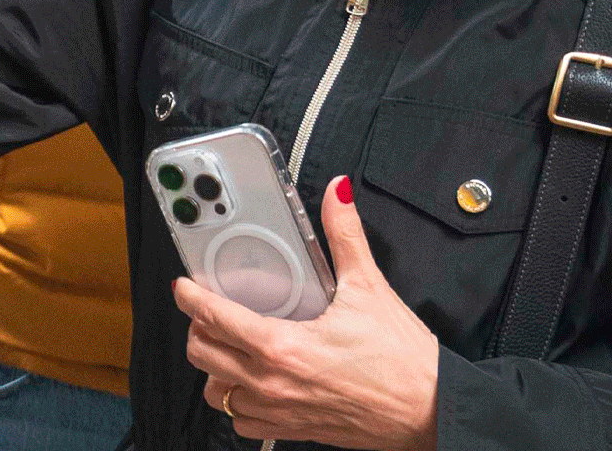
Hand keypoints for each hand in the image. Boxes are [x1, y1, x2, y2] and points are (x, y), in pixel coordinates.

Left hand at [177, 175, 438, 450]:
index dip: (189, 297)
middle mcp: (272, 383)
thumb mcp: (371, 290)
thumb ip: (345, 237)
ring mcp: (280, 411)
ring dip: (216, 368)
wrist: (437, 414)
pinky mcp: (295, 430)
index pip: (212, 318)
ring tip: (231, 346)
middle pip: (202, 354)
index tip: (184, 285)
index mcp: (282, 347)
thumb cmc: (408, 362)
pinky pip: (244, 421)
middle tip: (212, 312)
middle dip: (199, 329)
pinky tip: (253, 382)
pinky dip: (239, 402)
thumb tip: (337, 194)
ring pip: (217, 391)